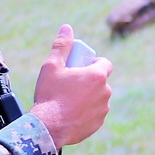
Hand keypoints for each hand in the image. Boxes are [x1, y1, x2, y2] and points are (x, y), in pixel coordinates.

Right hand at [31, 25, 112, 148]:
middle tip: (71, 84)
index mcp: (97, 76)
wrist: (49, 127)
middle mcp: (105, 92)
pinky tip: (72, 113)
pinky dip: (86, 112)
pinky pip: (95, 113)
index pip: (105, 63)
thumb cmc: (50, 94)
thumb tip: (67, 28)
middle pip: (100, 81)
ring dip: (89, 97)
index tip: (81, 67)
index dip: (94, 63)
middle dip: (89, 81)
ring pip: (98, 98)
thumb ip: (62, 46)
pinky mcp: (98, 124)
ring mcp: (103, 110)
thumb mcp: (52, 66)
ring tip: (69, 100)